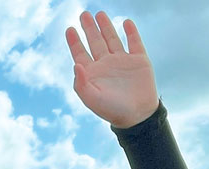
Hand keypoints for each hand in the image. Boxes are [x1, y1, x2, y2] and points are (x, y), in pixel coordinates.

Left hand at [65, 11, 157, 127]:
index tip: (69, 29)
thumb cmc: (111, 110)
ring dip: (106, 26)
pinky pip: (134, 42)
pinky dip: (131, 32)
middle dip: (89, 28)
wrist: (137, 115)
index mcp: (93, 73)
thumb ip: (80, 83)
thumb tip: (75, 64)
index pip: (81, 53)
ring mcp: (122, 61)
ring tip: (100, 14)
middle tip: (83, 14)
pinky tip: (125, 22)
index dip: (75, 41)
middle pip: (95, 41)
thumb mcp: (91, 98)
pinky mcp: (139, 61)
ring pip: (112, 39)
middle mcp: (106, 64)